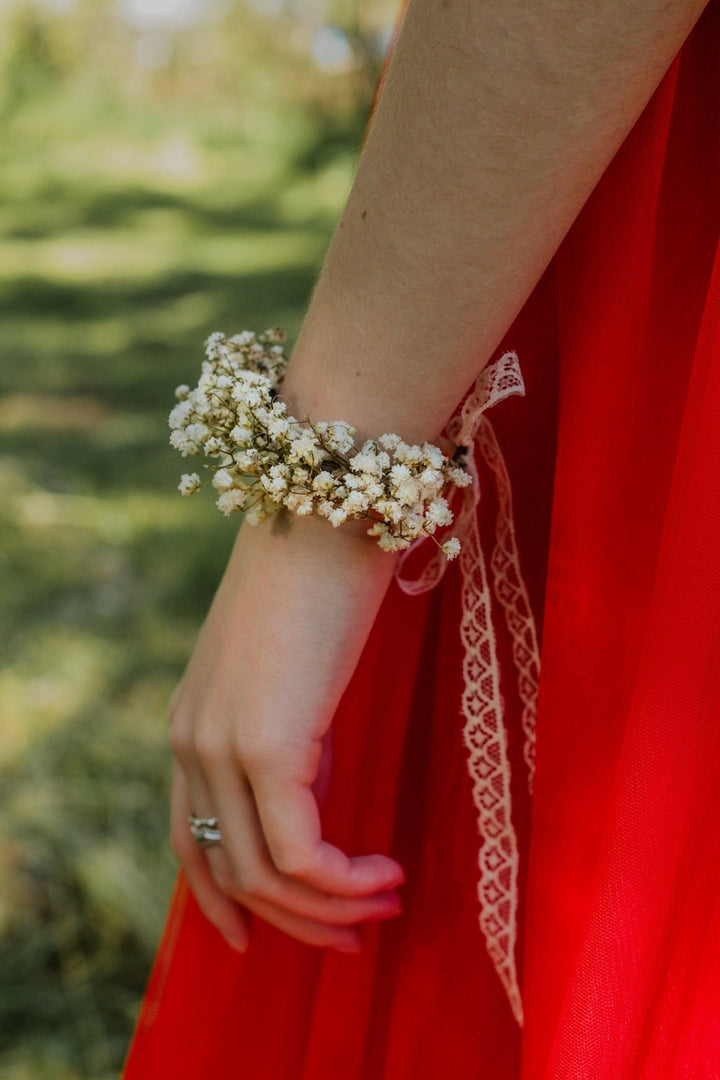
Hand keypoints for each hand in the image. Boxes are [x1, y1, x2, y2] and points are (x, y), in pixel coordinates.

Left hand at [168, 508, 405, 953]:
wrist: (327, 504)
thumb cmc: (325, 573)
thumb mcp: (295, 669)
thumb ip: (293, 730)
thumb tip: (319, 787)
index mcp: (192, 722)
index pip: (191, 840)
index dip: (231, 900)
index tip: (276, 932)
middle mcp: (192, 740)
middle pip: (228, 870)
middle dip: (293, 920)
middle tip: (356, 935)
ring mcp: (222, 744)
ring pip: (266, 874)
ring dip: (330, 907)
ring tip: (386, 902)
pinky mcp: (267, 746)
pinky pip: (300, 853)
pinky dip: (345, 880)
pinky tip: (388, 872)